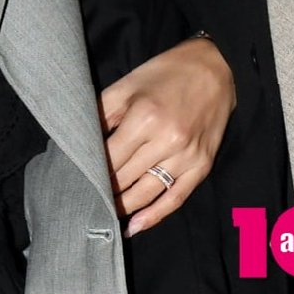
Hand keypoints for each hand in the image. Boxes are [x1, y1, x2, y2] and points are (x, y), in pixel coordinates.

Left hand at [100, 35, 234, 236]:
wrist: (216, 68)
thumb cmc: (167, 72)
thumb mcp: (129, 83)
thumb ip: (103, 110)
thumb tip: (81, 135)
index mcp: (144, 116)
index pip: (110, 157)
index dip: (91, 169)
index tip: (77, 177)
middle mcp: (166, 140)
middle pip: (125, 177)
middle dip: (104, 188)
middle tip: (86, 197)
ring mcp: (186, 156)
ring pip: (146, 193)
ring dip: (123, 206)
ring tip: (104, 212)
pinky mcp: (202, 166)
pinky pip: (175, 198)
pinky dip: (153, 216)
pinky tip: (135, 225)